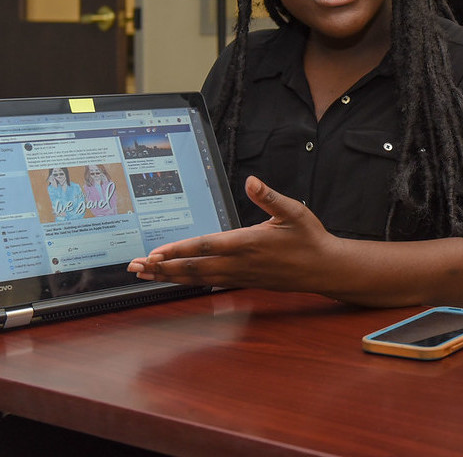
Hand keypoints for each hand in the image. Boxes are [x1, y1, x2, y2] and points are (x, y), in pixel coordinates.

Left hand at [127, 176, 336, 290]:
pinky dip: (188, 281)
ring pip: (198, 278)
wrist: (324, 268)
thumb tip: (251, 181)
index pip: (207, 246)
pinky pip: (209, 283)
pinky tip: (175, 279)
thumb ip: (269, 197)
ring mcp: (240, 275)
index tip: (156, 252)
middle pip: (194, 267)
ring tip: (145, 274)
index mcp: (250, 243)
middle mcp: (240, 263)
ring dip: (170, 276)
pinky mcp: (243, 281)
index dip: (180, 250)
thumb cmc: (309, 238)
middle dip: (163, 267)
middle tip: (136, 266)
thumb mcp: (294, 211)